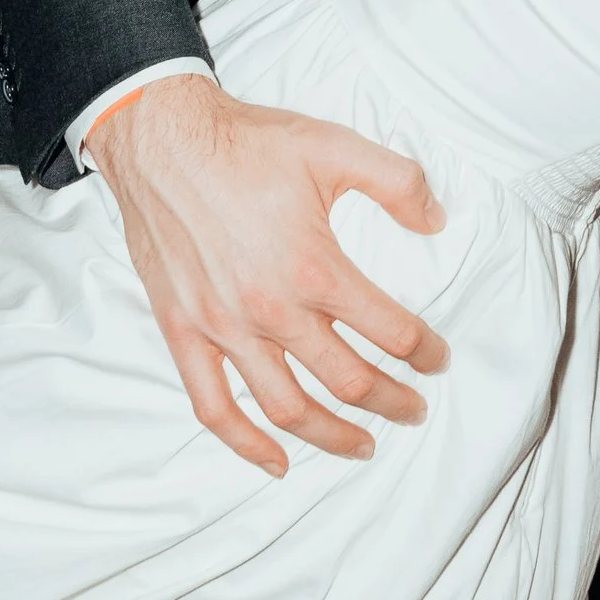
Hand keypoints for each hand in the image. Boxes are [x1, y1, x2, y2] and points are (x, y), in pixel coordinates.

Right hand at [86, 72, 448, 476]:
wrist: (163, 138)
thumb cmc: (246, 144)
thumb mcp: (335, 147)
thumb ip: (397, 182)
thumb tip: (437, 220)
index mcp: (314, 268)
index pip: (389, 330)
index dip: (423, 351)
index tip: (437, 359)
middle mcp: (271, 309)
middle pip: (347, 380)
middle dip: (391, 401)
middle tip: (413, 408)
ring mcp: (224, 328)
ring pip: (287, 408)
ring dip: (332, 435)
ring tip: (363, 444)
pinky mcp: (184, 333)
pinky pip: (214, 407)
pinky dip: (246, 444)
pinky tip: (276, 461)